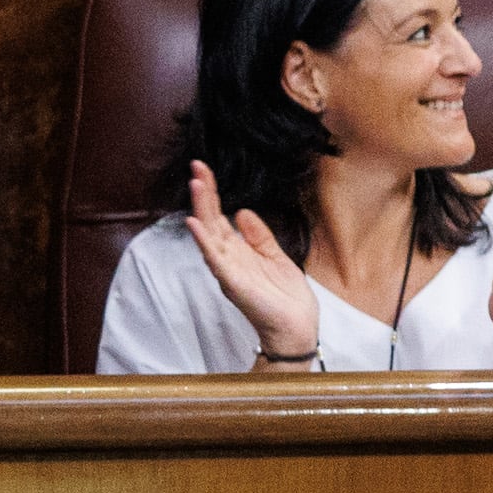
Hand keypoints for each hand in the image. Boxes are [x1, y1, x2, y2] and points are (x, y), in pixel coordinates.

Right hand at [180, 160, 321, 364]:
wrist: (297, 326)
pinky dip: (204, 242)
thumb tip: (242, 211)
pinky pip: (215, 259)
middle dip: (204, 193)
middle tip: (197, 167)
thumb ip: (259, 236)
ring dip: (201, 210)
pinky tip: (195, 224)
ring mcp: (228, 270)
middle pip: (210, 220)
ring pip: (209, 235)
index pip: (220, 216)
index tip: (204, 169)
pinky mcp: (233, 283)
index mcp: (238, 251)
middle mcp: (228, 258)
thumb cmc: (285, 297)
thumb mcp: (275, 257)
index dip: (212, 193)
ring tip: (196, 185)